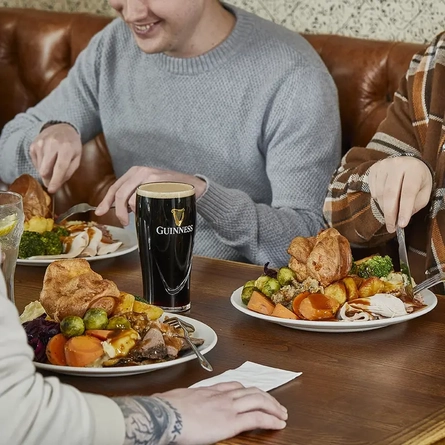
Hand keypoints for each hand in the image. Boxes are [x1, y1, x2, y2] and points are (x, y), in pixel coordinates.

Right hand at [29, 123, 81, 192]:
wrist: (62, 128)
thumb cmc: (72, 145)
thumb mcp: (77, 158)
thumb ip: (69, 172)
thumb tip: (57, 184)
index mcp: (66, 148)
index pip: (60, 167)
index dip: (56, 181)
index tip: (52, 190)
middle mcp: (52, 144)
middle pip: (45, 170)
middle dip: (49, 179)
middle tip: (53, 181)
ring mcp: (40, 144)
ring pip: (40, 168)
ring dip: (46, 171)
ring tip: (53, 164)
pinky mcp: (33, 145)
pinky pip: (35, 163)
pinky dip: (41, 165)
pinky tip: (48, 159)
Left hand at [95, 166, 206, 225]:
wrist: (193, 185)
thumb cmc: (169, 190)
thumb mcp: (148, 189)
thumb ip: (134, 196)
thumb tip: (115, 209)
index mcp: (135, 172)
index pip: (115, 187)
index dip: (106, 202)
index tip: (100, 213)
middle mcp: (140, 172)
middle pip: (119, 193)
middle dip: (117, 210)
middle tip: (123, 222)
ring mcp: (150, 176)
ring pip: (130, 197)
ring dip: (130, 210)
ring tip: (137, 216)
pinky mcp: (159, 182)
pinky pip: (144, 197)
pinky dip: (142, 207)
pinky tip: (147, 210)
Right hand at [116, 382, 286, 444]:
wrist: (164, 414)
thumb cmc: (164, 409)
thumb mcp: (173, 400)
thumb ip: (180, 402)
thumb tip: (170, 404)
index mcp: (208, 391)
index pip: (234, 386)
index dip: (247, 390)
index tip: (254, 394)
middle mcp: (221, 395)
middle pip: (250, 391)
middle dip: (266, 397)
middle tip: (276, 405)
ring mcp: (227, 407)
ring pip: (258, 400)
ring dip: (274, 407)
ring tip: (282, 414)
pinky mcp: (231, 421)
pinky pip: (257, 418)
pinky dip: (271, 419)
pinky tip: (278, 424)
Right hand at [368, 157, 431, 232]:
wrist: (408, 162)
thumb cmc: (418, 179)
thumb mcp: (424, 191)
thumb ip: (415, 204)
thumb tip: (401, 217)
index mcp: (414, 169)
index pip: (408, 192)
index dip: (404, 209)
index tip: (402, 225)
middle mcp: (397, 164)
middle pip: (390, 193)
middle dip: (390, 213)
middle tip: (391, 227)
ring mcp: (383, 165)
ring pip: (379, 193)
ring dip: (384, 208)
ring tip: (390, 213)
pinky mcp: (374, 169)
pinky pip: (372, 189)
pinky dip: (377, 199)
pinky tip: (384, 200)